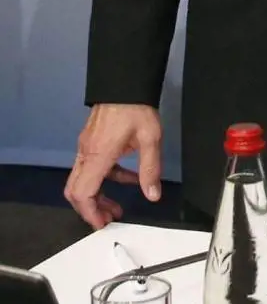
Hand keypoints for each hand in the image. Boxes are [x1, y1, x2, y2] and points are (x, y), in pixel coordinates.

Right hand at [64, 104, 162, 228]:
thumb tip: (153, 195)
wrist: (125, 80)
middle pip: (76, 190)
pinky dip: (106, 177)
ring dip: (98, 195)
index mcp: (98, 155)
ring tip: (117, 205)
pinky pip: (92, 166)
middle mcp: (86, 152)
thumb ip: (150, 169)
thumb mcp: (150, 139)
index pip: (82, 193)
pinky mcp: (91, 139)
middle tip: (109, 218)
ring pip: (82, 179)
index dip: (90, 213)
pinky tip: (127, 176)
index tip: (102, 223)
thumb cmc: (135, 107)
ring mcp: (86, 145)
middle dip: (91, 208)